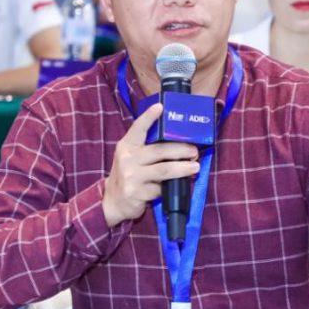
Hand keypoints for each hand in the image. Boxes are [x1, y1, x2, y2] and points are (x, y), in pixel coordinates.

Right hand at [102, 103, 199, 226]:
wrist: (113, 201)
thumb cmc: (129, 174)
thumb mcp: (131, 157)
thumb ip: (147, 148)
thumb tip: (177, 141)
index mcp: (127, 146)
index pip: (138, 128)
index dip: (149, 117)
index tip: (160, 107)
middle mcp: (127, 159)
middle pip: (158, 150)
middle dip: (180, 149)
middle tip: (194, 151)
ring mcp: (131, 176)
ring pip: (163, 170)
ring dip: (182, 168)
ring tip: (195, 167)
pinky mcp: (137, 193)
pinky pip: (160, 188)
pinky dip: (173, 186)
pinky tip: (182, 184)